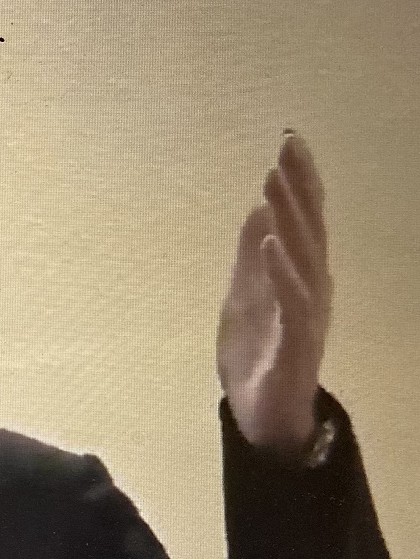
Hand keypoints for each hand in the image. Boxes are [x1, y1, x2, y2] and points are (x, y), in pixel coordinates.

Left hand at [217, 134, 330, 457]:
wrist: (263, 417)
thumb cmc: (259, 355)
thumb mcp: (244, 296)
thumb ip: (251, 256)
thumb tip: (257, 209)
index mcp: (300, 276)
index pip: (302, 221)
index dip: (299, 182)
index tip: (290, 141)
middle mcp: (312, 289)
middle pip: (308, 230)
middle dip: (299, 187)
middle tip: (289, 145)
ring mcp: (307, 315)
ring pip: (303, 258)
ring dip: (289, 218)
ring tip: (272, 182)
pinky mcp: (296, 343)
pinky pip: (292, 302)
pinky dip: (281, 271)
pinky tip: (270, 243)